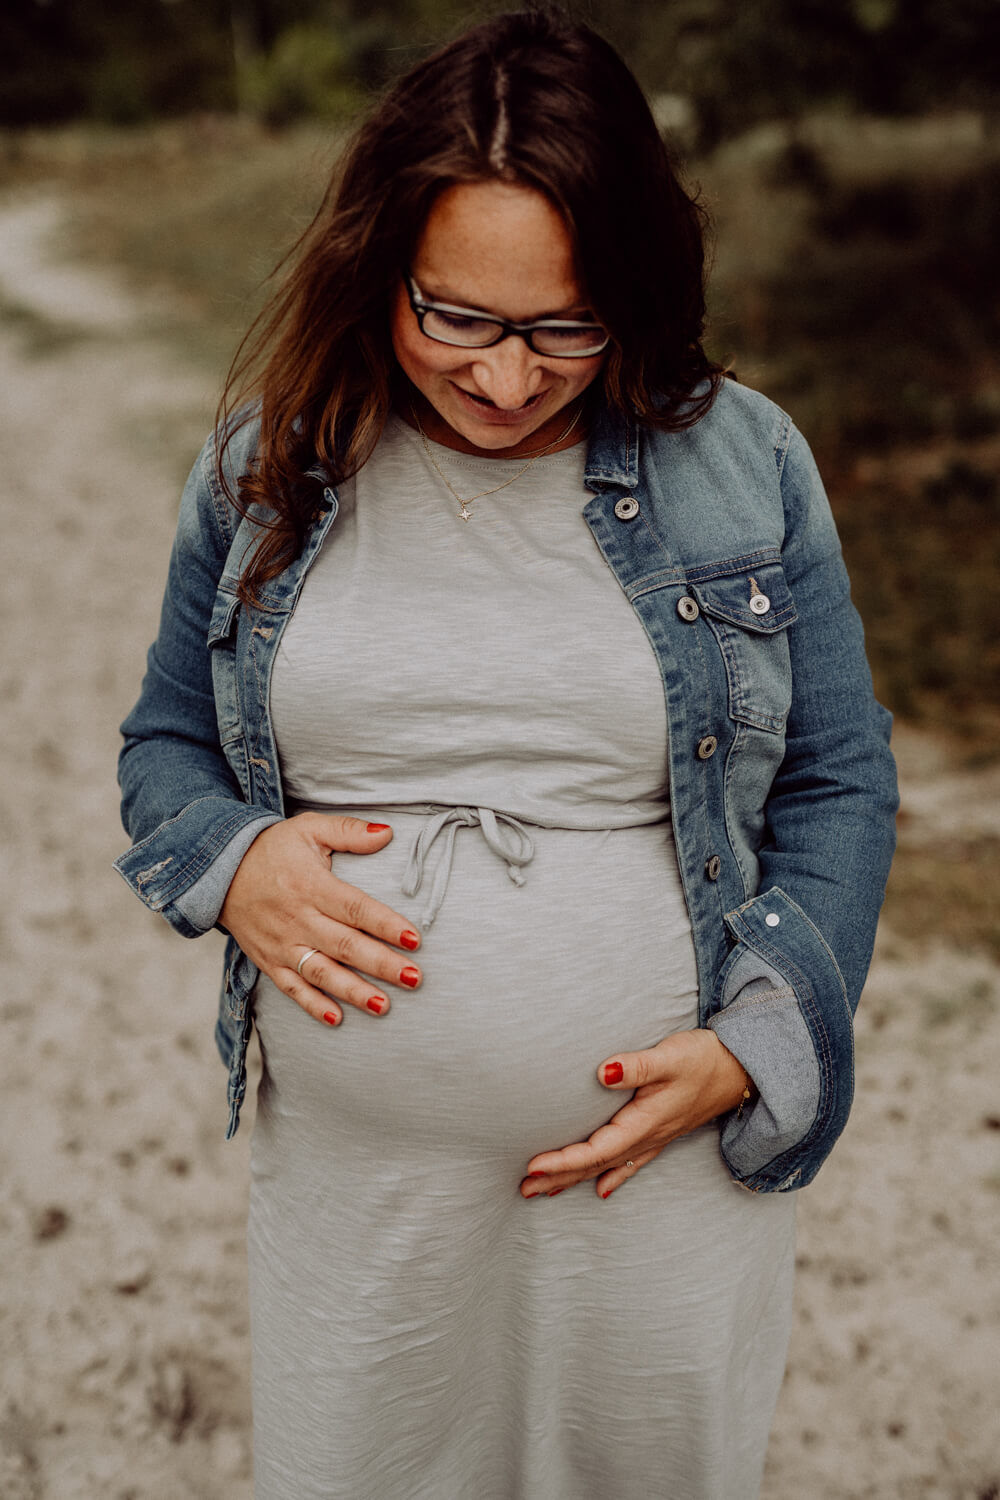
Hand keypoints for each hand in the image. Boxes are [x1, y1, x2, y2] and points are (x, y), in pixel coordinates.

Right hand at [219, 813, 421, 1024]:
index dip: (385, 924)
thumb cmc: (272, 848)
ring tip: (383, 1005)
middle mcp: (298, 918)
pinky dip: (312, 1005)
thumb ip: (349, 832)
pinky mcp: (268, 960)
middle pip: (345, 945)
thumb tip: (388, 833)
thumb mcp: (309, 828)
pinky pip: (291, 987)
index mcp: (312, 886)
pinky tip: (336, 1019)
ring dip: (353, 991)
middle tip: (414, 978)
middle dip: (381, 964)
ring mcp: (282, 943)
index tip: (414, 939)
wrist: (219, 870)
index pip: (354, 908)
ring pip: (321, 972)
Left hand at [519, 1029, 750, 1198]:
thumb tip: (602, 1073)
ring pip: (607, 1166)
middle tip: (523, 1189)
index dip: (563, 1160)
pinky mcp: (661, 1132)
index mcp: (644, 1123)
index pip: (595, 1149)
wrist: (743, 1070)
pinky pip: (628, 1163)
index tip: (532, 1166)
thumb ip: (636, 1066)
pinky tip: (600, 1190)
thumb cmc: (704, 1060)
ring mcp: (654, 1138)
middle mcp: (647, 1137)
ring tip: (544, 1192)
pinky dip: (610, 1176)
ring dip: (575, 1179)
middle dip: (559, 1177)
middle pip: (595, 1165)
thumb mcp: (670, 1057)